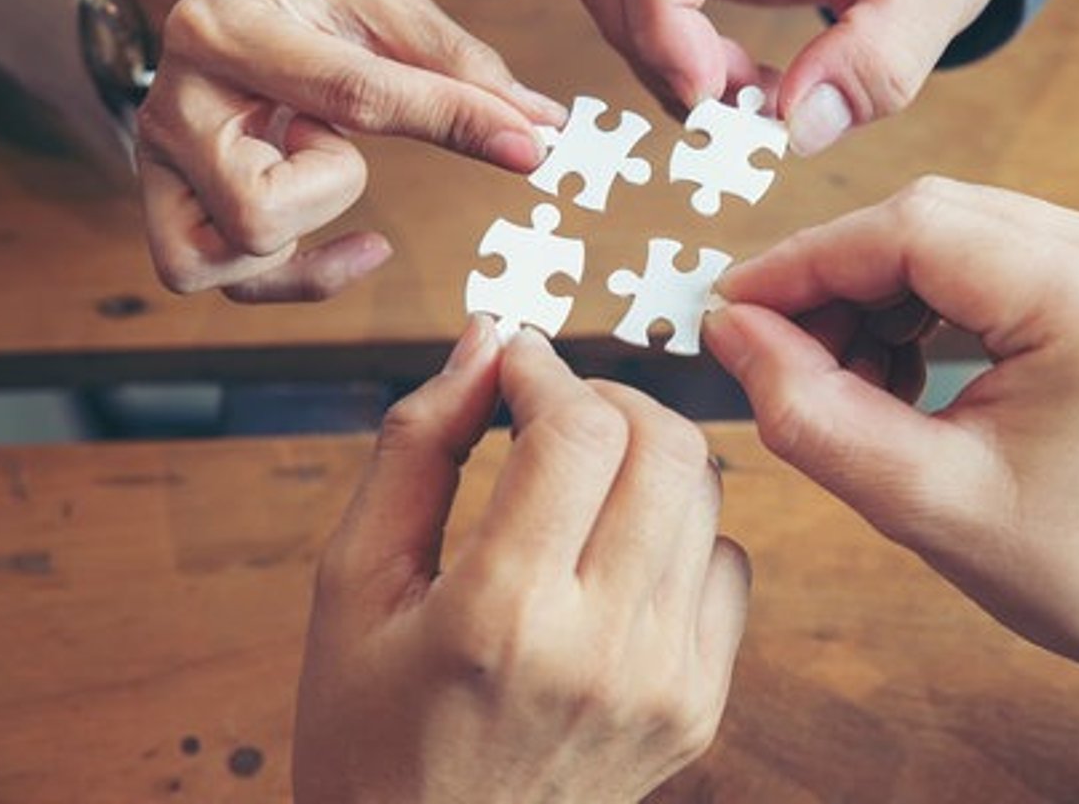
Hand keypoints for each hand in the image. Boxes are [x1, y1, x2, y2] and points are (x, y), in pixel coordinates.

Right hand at [124, 0, 565, 301]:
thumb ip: (460, 64)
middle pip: (260, 207)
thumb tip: (541, 126)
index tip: (528, 146)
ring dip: (300, 234)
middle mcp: (174, 97)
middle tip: (335, 133)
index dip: (453, 124)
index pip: (352, 96)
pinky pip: (216, 278)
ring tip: (315, 162)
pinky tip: (352, 244)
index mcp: (226, 25)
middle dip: (333, 188)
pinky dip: (293, 277)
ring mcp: (159, 157)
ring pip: (225, 257)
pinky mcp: (167, 199)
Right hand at [293, 323, 751, 803]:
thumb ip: (414, 449)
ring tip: (577, 477)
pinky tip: (613, 554)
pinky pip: (727, 562)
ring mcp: (665, 681)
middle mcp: (601, 648)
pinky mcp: (700, 703)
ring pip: (706, 492)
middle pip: (668, 445)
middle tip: (550, 410)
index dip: (545, 370)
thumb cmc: (372, 735)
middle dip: (608, 396)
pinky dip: (679, 532)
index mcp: (500, 616)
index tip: (513, 362)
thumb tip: (483, 343)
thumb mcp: (351, 588)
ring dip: (644, 454)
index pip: (576, 431)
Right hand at [704, 178, 1078, 771]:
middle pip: (926, 216)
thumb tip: (731, 329)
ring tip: (840, 383)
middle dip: (833, 280)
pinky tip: (894, 372)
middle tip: (769, 355)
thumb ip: (812, 411)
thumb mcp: (925, 504)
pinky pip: (983, 253)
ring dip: (873, 292)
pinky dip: (919, 300)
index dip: (804, 263)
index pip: (910, 228)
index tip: (728, 310)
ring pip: (948, 230)